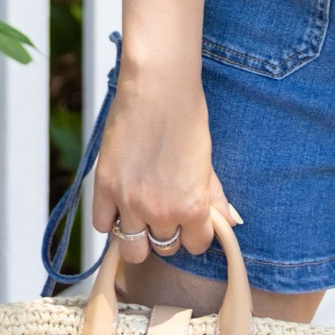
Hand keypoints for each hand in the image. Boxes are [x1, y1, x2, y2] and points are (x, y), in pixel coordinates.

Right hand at [91, 60, 241, 261]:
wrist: (158, 86)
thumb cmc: (186, 115)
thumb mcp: (206, 160)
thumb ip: (215, 196)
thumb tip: (232, 222)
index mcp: (191, 205)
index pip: (197, 245)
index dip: (196, 232)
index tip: (192, 218)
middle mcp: (160, 210)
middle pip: (165, 249)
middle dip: (168, 232)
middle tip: (166, 208)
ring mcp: (129, 201)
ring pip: (133, 249)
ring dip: (139, 234)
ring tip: (142, 211)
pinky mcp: (104, 187)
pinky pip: (102, 225)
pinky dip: (111, 218)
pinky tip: (120, 201)